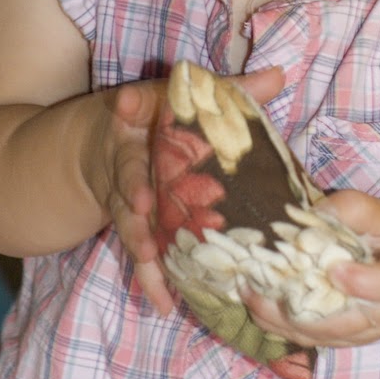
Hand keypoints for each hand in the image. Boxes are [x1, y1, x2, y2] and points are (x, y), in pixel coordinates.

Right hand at [81, 67, 285, 315]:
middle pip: (128, 171)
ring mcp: (124, 197)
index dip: (129, 104)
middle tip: (144, 200)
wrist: (101, 150)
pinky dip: (150, 280)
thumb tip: (278, 74)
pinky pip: (139, 256)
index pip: (134, 105)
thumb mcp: (188, 103)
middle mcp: (127, 157)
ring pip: (129, 219)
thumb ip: (231, 91)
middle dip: (133, 186)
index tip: (124, 101)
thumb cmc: (159, 122)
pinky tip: (164, 304)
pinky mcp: (132, 229)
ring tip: (150, 256)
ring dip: (139, 238)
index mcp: (141, 119)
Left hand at [242, 188, 379, 348]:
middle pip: (343, 322)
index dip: (363, 282)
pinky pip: (304, 339)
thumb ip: (355, 210)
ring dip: (279, 317)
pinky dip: (276, 323)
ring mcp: (358, 333)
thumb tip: (316, 212)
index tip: (335, 269)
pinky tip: (253, 299)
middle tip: (265, 282)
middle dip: (301, 307)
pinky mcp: (336, 340)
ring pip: (317, 335)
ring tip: (248, 288)